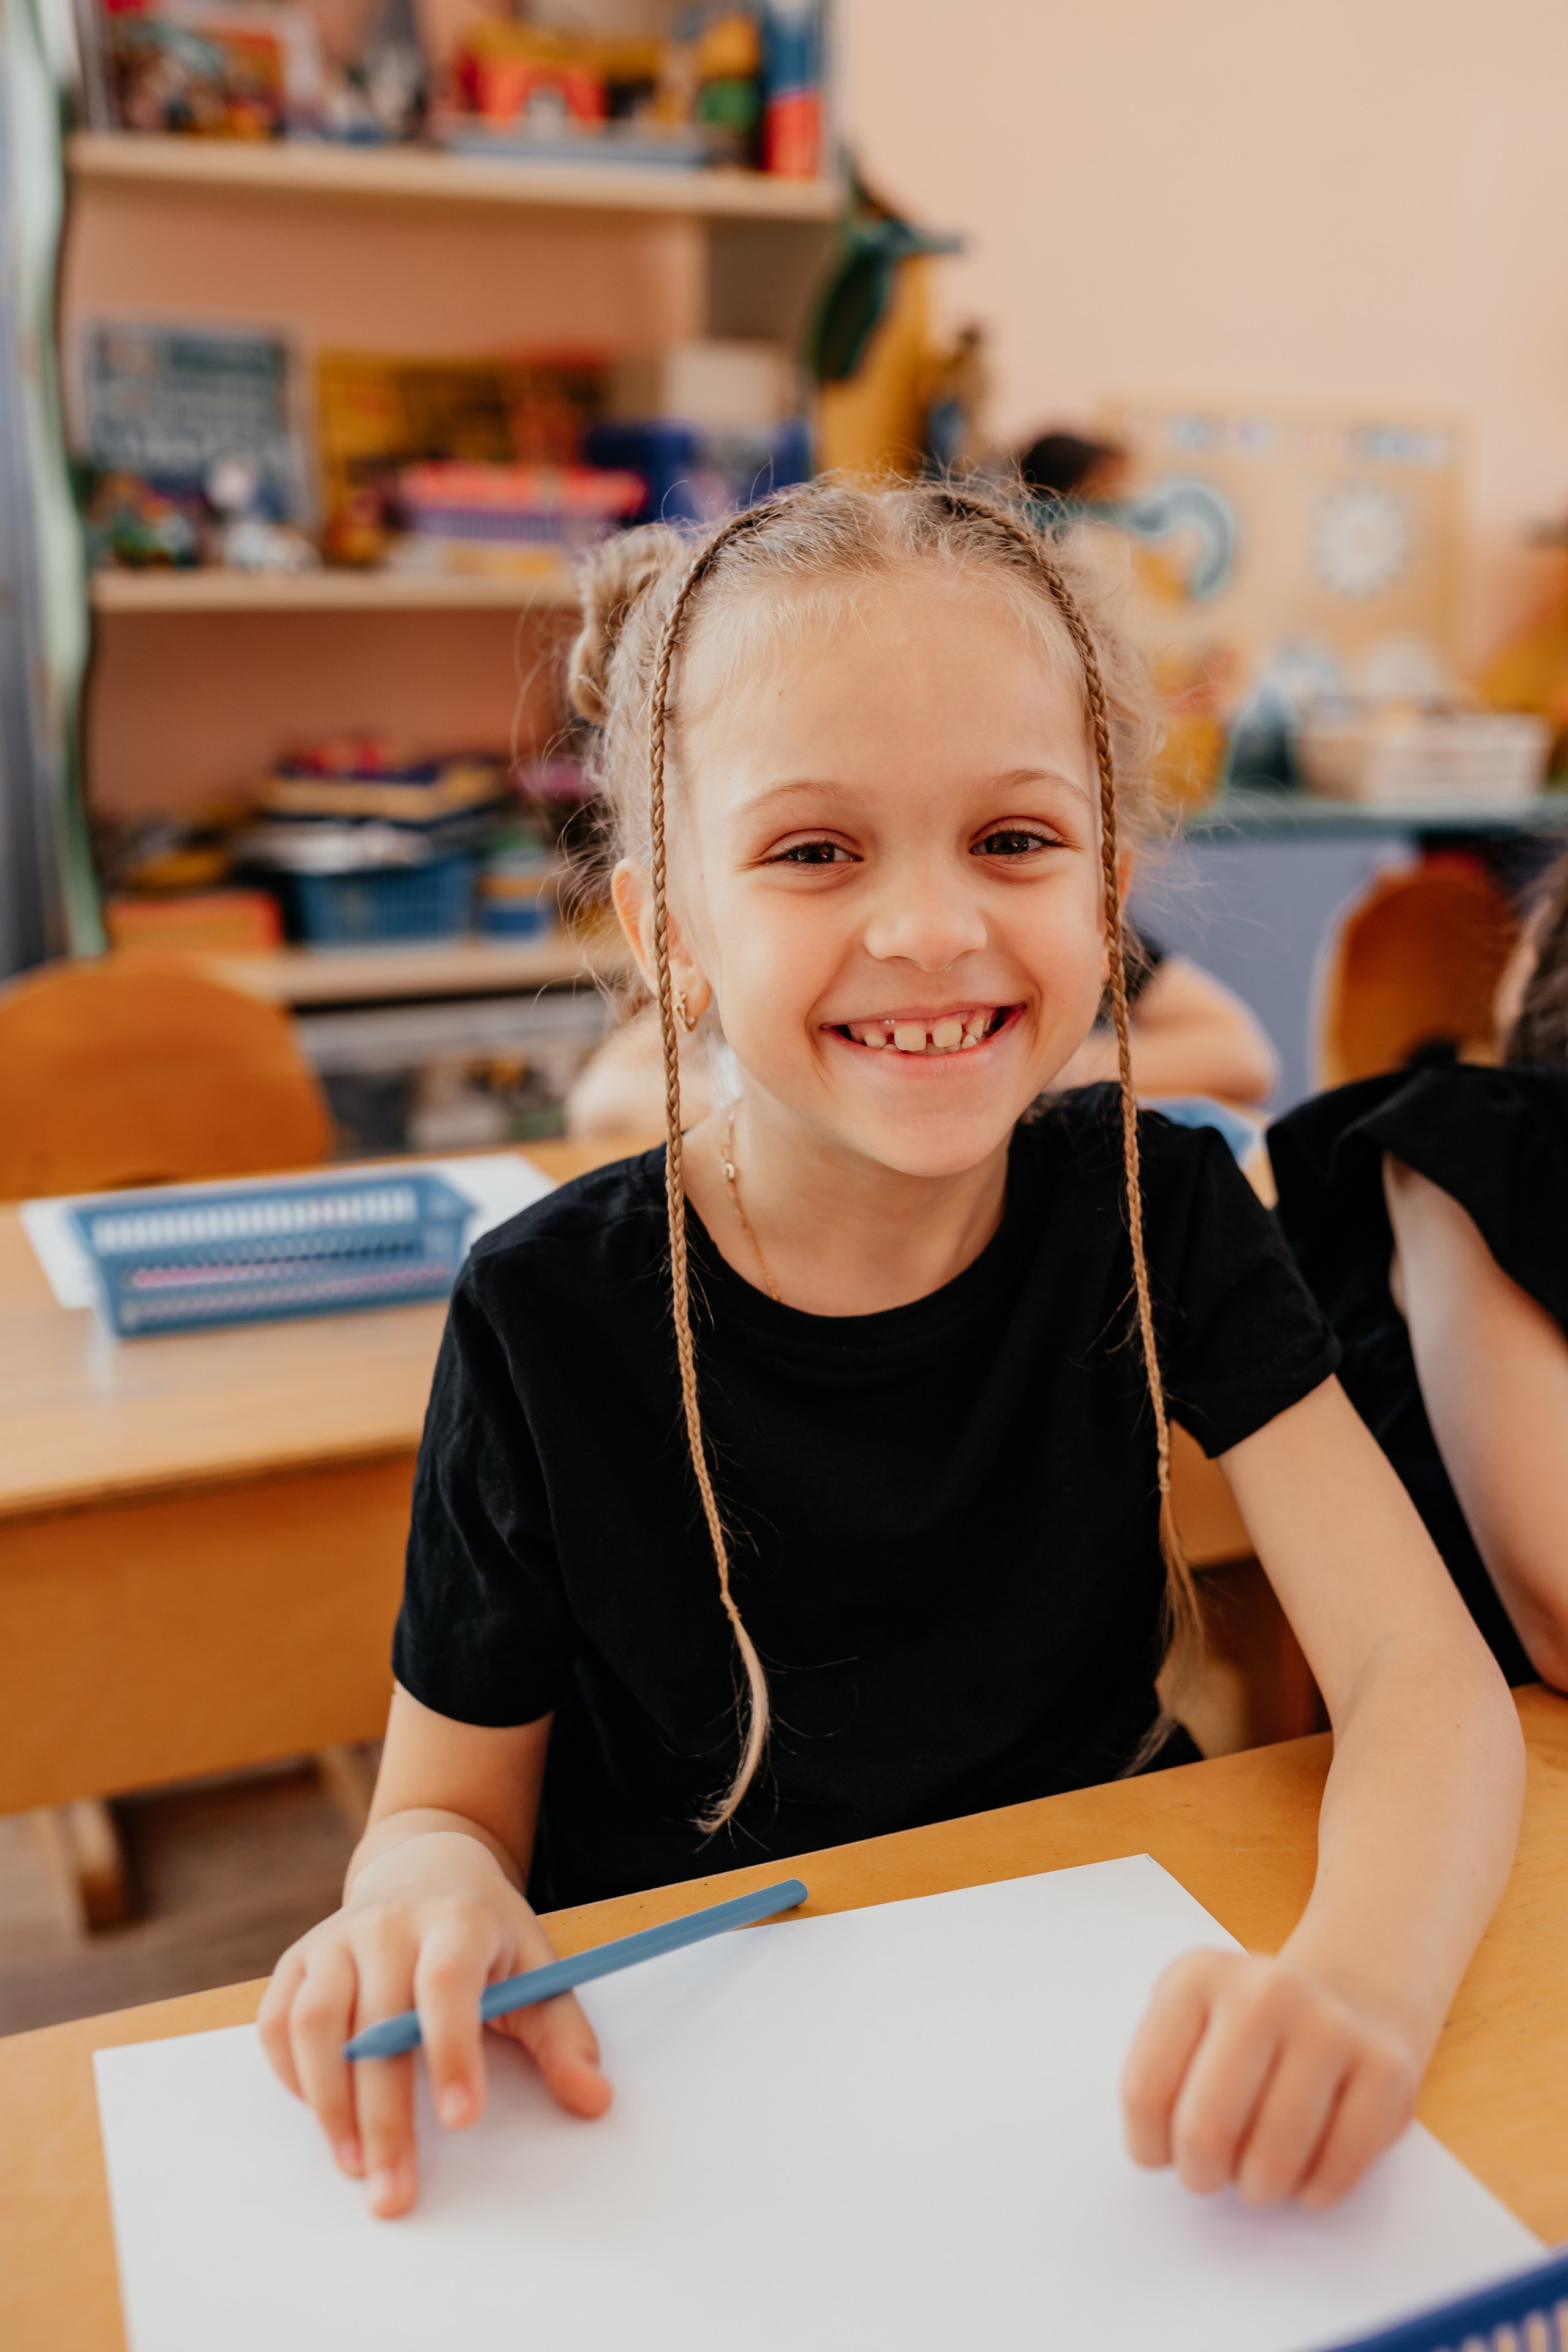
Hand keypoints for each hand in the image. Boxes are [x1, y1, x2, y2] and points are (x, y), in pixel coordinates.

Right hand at [258, 1831, 610, 2218]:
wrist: (425, 1869)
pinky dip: (291, 2076)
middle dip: (384, 2116)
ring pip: (313, 2024)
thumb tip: (594, 2101)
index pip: (447, 1981)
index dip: (452, 2049)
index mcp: (458, 1919)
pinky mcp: (297, 1959)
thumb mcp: (537, 1969)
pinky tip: (323, 2115)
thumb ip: (564, 2037)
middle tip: (395, 2191)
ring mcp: (336, 1938)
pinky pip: (277, 2023)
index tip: (464, 2121)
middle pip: (376, 2021)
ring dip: (329, 2105)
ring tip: (354, 2166)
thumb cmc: (486, 1937)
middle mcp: (389, 1923)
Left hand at [1121, 1949, 1419, 2208]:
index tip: (1164, 2151)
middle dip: (1200, 2176)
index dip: (1149, 2146)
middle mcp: (1264, 1991)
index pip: (1144, 2092)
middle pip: (1205, 2130)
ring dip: (1257, 2190)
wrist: (1349, 1992)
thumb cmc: (1249, 2027)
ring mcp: (1331, 2026)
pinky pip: (1337, 2170)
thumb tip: (1159, 2153)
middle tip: (1210, 2173)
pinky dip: (1313, 2191)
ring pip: (1273, 2160)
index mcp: (1197, 1977)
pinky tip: (1305, 2170)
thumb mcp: (1187, 2019)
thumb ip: (1158, 2076)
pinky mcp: (1388, 2068)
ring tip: (1256, 2172)